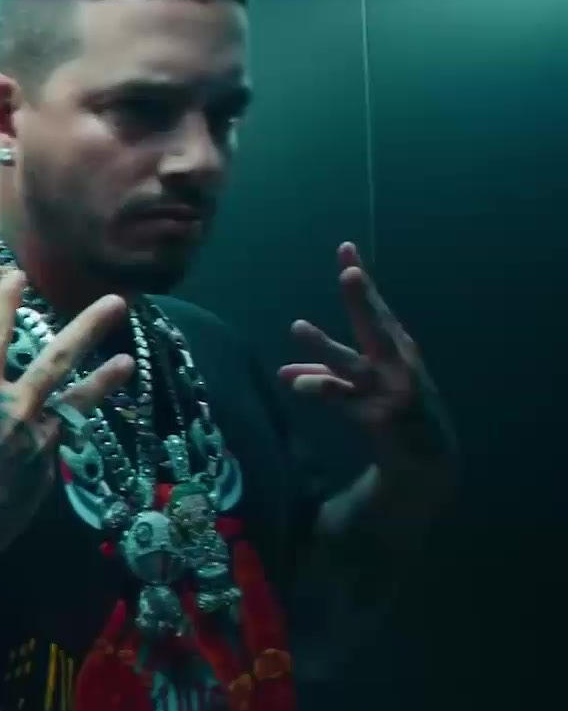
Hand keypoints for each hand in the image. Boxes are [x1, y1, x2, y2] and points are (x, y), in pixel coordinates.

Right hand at [0, 271, 135, 570]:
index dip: (4, 303)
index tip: (16, 274)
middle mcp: (12, 412)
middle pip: (58, 360)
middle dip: (88, 328)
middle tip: (116, 302)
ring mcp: (36, 444)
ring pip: (77, 404)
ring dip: (104, 381)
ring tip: (128, 363)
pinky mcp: (46, 475)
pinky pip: (52, 447)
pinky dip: (47, 441)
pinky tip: (27, 453)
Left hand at [280, 241, 455, 475]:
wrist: (426, 461)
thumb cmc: (393, 410)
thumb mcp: (362, 387)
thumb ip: (323, 376)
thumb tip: (283, 373)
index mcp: (396, 349)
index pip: (376, 309)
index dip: (360, 280)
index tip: (345, 248)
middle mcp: (397, 365)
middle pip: (377, 327)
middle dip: (362, 300)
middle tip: (349, 273)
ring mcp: (390, 391)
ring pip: (353, 365)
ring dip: (324, 347)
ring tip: (298, 326)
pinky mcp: (379, 418)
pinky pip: (344, 401)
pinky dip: (322, 390)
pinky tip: (297, 382)